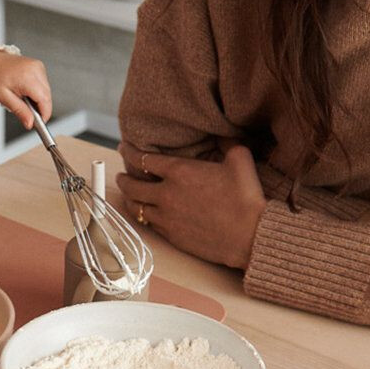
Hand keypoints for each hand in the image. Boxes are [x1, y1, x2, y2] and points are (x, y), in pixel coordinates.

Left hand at [0, 51, 51, 127]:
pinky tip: (25, 91)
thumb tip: (30, 122)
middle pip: (47, 96)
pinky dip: (37, 92)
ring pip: (47, 91)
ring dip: (39, 100)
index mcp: (28, 76)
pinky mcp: (38, 66)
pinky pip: (44, 84)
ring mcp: (38, 66)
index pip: (44, 100)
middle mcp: (36, 69)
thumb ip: (19, 111)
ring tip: (22, 99)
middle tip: (27, 114)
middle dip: (40, 108)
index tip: (40, 123)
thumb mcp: (3, 97)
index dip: (44, 114)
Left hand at [116, 141, 266, 268]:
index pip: (143, 159)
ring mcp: (167, 217)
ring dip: (129, 199)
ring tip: (128, 196)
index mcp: (179, 172)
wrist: (249, 235)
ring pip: (135, 208)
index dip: (130, 152)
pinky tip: (145, 213)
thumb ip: (226, 142)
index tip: (124, 148)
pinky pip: (149, 224)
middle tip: (120, 175)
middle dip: (123, 178)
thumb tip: (221, 132)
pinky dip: (144, 216)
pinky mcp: (171, 236)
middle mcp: (167, 194)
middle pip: (132, 186)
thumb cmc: (246, 197)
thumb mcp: (239, 159)